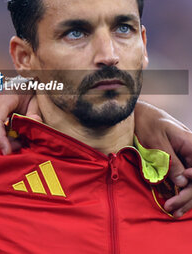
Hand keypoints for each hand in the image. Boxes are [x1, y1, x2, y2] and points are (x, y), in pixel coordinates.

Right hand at [0, 92, 41, 154]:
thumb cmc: (28, 92)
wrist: (19, 82)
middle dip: (1, 143)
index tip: (8, 152)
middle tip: (18, 144)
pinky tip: (3, 133)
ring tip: (11, 139)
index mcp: (3, 96)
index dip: (0, 139)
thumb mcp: (36, 101)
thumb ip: (34, 113)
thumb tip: (35, 124)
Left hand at [134, 101, 191, 216]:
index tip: (180, 188)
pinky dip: (180, 192)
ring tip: (173, 211)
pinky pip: (184, 180)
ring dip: (185, 199)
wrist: (140, 115)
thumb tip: (183, 183)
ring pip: (191, 183)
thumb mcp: (157, 141)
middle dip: (187, 197)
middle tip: (171, 208)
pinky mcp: (179, 162)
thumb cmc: (148, 123)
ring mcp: (187, 158)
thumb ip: (171, 161)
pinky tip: (174, 202)